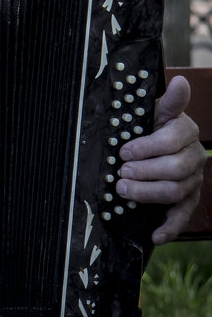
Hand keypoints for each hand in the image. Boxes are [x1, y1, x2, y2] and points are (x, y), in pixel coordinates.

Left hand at [116, 74, 205, 243]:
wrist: (157, 142)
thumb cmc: (151, 125)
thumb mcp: (155, 110)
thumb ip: (169, 101)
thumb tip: (181, 81)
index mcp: (186, 130)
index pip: (171, 141)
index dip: (146, 147)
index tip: (123, 151)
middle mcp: (195, 156)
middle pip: (175, 170)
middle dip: (144, 172)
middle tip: (121, 173)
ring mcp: (194, 180)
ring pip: (175, 192)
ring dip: (147, 194)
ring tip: (123, 191)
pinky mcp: (189, 200)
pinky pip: (183, 217)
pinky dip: (169, 228)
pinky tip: (155, 235)